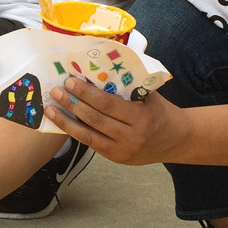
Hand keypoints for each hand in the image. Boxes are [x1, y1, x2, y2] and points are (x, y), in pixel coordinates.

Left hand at [45, 75, 176, 165]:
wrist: (177, 140)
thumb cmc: (161, 112)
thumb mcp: (149, 96)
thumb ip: (127, 86)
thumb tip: (98, 68)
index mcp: (141, 117)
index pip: (107, 104)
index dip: (86, 93)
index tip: (70, 81)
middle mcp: (131, 137)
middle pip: (94, 120)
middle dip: (72, 105)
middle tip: (56, 91)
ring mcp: (122, 151)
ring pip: (88, 136)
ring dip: (66, 121)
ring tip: (50, 108)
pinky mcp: (115, 158)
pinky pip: (91, 144)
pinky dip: (75, 132)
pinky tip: (63, 122)